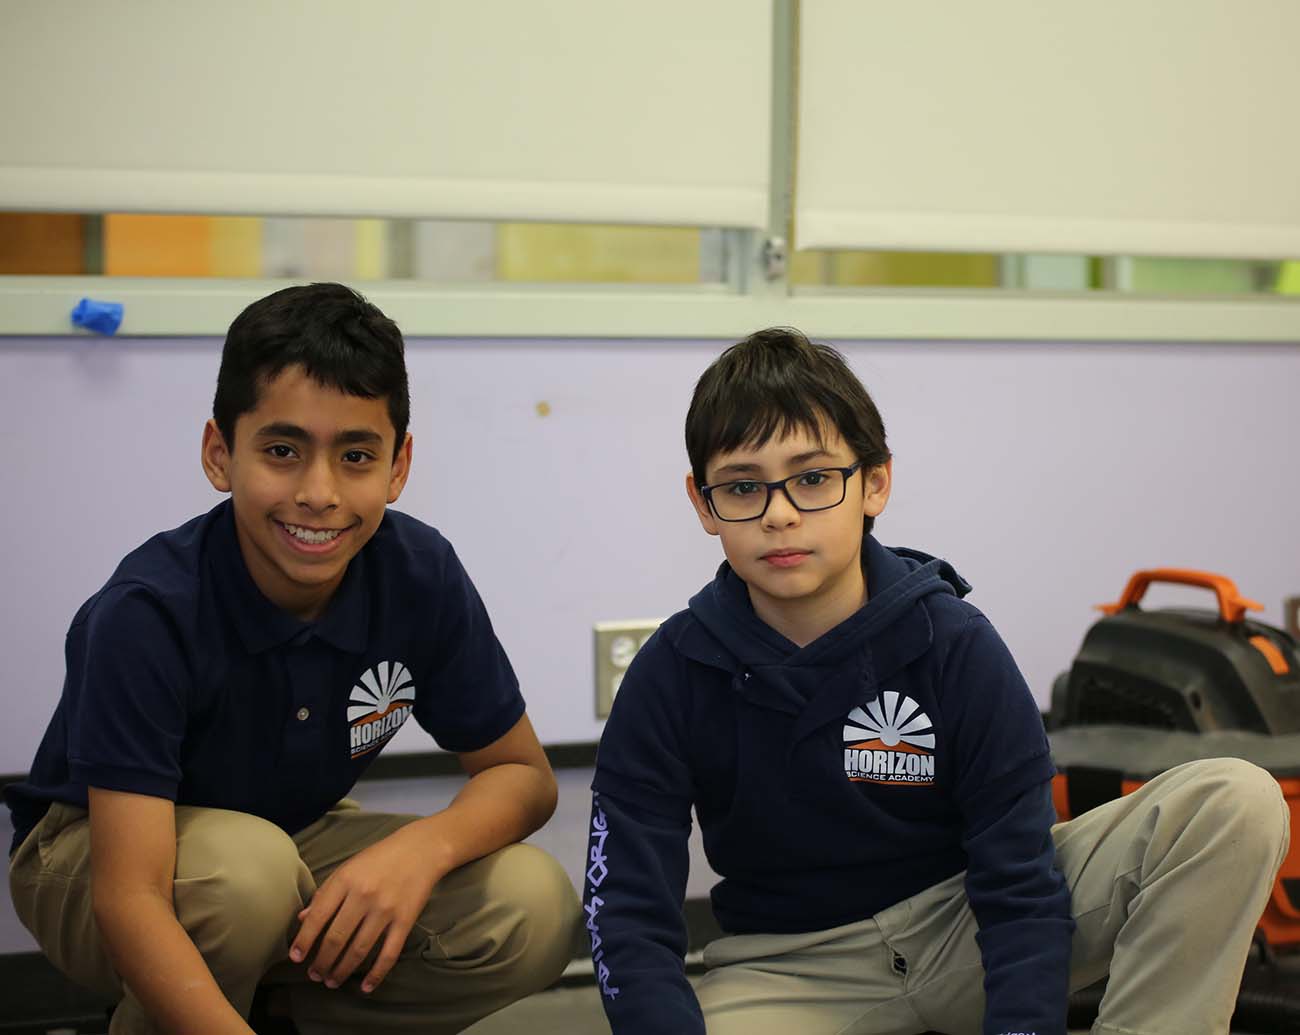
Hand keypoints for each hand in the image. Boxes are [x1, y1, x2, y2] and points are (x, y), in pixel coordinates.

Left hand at [289, 822, 448, 993]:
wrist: (421, 850)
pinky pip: (389, 953)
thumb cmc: (379, 858)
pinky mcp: (405, 920)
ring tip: (331, 981)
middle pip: (336, 938)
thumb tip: (303, 919)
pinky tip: (365, 986)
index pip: (318, 917)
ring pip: (359, 950)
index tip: (296, 958)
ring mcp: (386, 910)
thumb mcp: (348, 867)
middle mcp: (364, 896)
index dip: (304, 940)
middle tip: (314, 975)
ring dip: (342, 970)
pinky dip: (376, 974)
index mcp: (346, 880)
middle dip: (322, 962)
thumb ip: (326, 892)